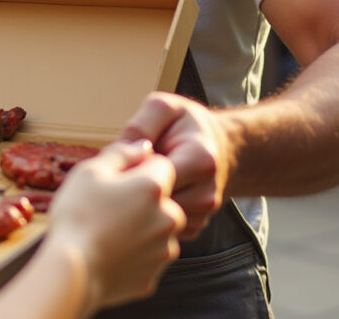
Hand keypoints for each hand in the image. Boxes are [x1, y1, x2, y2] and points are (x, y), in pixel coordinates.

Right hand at [42, 139, 184, 309]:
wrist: (73, 273)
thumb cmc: (78, 217)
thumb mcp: (90, 171)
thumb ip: (122, 152)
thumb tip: (144, 145)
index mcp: (153, 187)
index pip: (161, 164)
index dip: (138, 168)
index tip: (115, 180)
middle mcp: (169, 217)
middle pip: (162, 199)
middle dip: (142, 200)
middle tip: (106, 208)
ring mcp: (164, 249)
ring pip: (157, 230)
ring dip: (140, 228)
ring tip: (105, 233)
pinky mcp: (155, 275)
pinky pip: (147, 258)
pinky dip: (133, 255)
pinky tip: (109, 253)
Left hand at [118, 91, 233, 239]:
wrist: (216, 147)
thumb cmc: (187, 126)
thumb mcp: (167, 109)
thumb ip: (142, 123)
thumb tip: (122, 150)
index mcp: (200, 160)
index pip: (152, 178)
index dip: (129, 170)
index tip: (125, 161)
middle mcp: (206, 193)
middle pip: (152, 204)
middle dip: (131, 191)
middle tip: (123, 176)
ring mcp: (202, 215)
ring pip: (152, 221)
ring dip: (138, 205)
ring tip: (136, 184)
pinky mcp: (194, 228)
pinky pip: (159, 230)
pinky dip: (148, 216)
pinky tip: (146, 198)